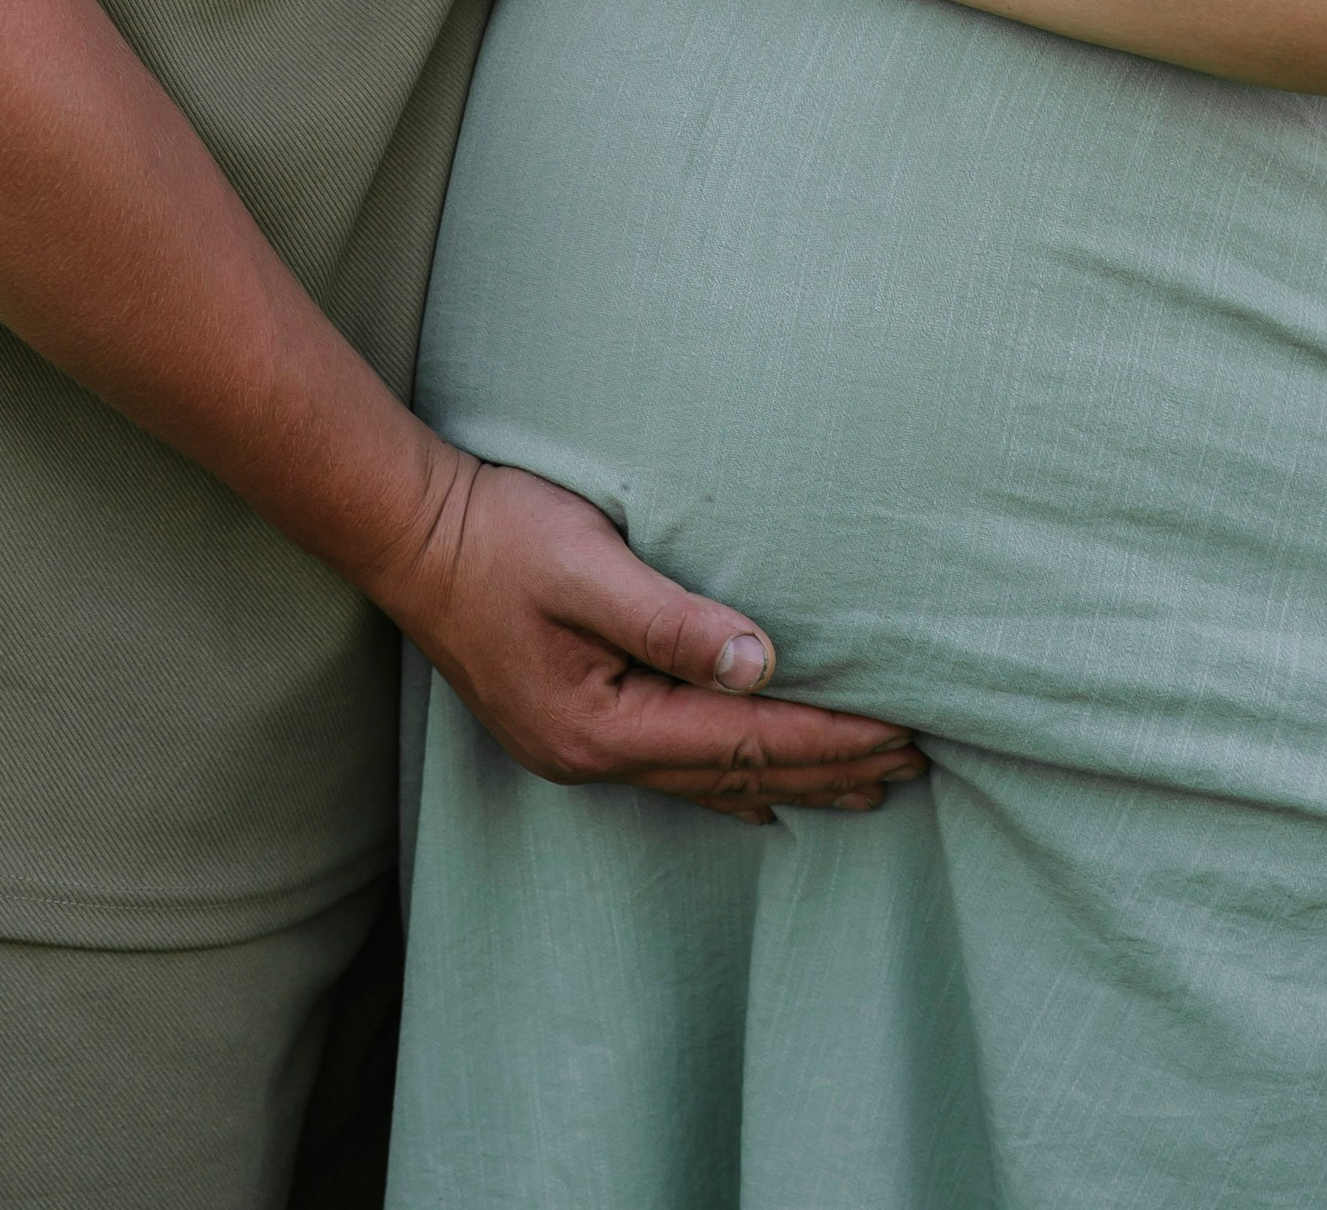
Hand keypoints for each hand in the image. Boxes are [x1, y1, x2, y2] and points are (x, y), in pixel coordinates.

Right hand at [378, 444, 924, 825]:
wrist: (408, 533)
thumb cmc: (497, 533)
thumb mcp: (587, 564)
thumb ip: (671, 618)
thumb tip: (760, 663)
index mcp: (601, 724)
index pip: (743, 741)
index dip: (830, 737)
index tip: (904, 728)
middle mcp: (593, 756)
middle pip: (736, 775)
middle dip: (831, 769)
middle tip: (918, 763)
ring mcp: (578, 750)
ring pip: (709, 781)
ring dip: (793, 779)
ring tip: (868, 785)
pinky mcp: (571, 727)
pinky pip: (674, 770)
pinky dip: (732, 778)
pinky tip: (760, 794)